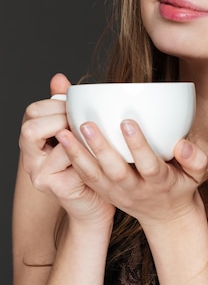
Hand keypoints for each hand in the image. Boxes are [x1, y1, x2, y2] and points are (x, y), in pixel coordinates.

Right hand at [19, 73, 114, 229]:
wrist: (99, 206)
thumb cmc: (91, 167)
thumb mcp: (80, 133)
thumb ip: (67, 108)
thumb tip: (59, 78)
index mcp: (35, 141)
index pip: (33, 111)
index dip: (55, 104)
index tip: (76, 106)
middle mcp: (30, 157)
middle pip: (30, 125)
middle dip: (59, 117)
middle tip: (82, 121)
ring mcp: (38, 173)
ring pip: (46, 139)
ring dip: (72, 132)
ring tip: (91, 134)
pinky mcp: (52, 185)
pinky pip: (67, 159)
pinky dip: (84, 152)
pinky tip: (99, 153)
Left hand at [54, 117, 207, 229]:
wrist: (165, 216)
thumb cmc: (181, 186)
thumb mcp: (196, 176)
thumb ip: (195, 159)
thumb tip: (182, 144)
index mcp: (159, 184)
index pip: (149, 165)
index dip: (139, 145)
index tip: (128, 122)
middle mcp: (135, 190)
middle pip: (115, 171)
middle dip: (100, 148)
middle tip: (86, 124)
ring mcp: (116, 193)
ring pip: (94, 176)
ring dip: (77, 155)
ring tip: (63, 133)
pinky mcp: (103, 192)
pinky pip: (85, 178)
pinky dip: (72, 160)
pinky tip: (61, 141)